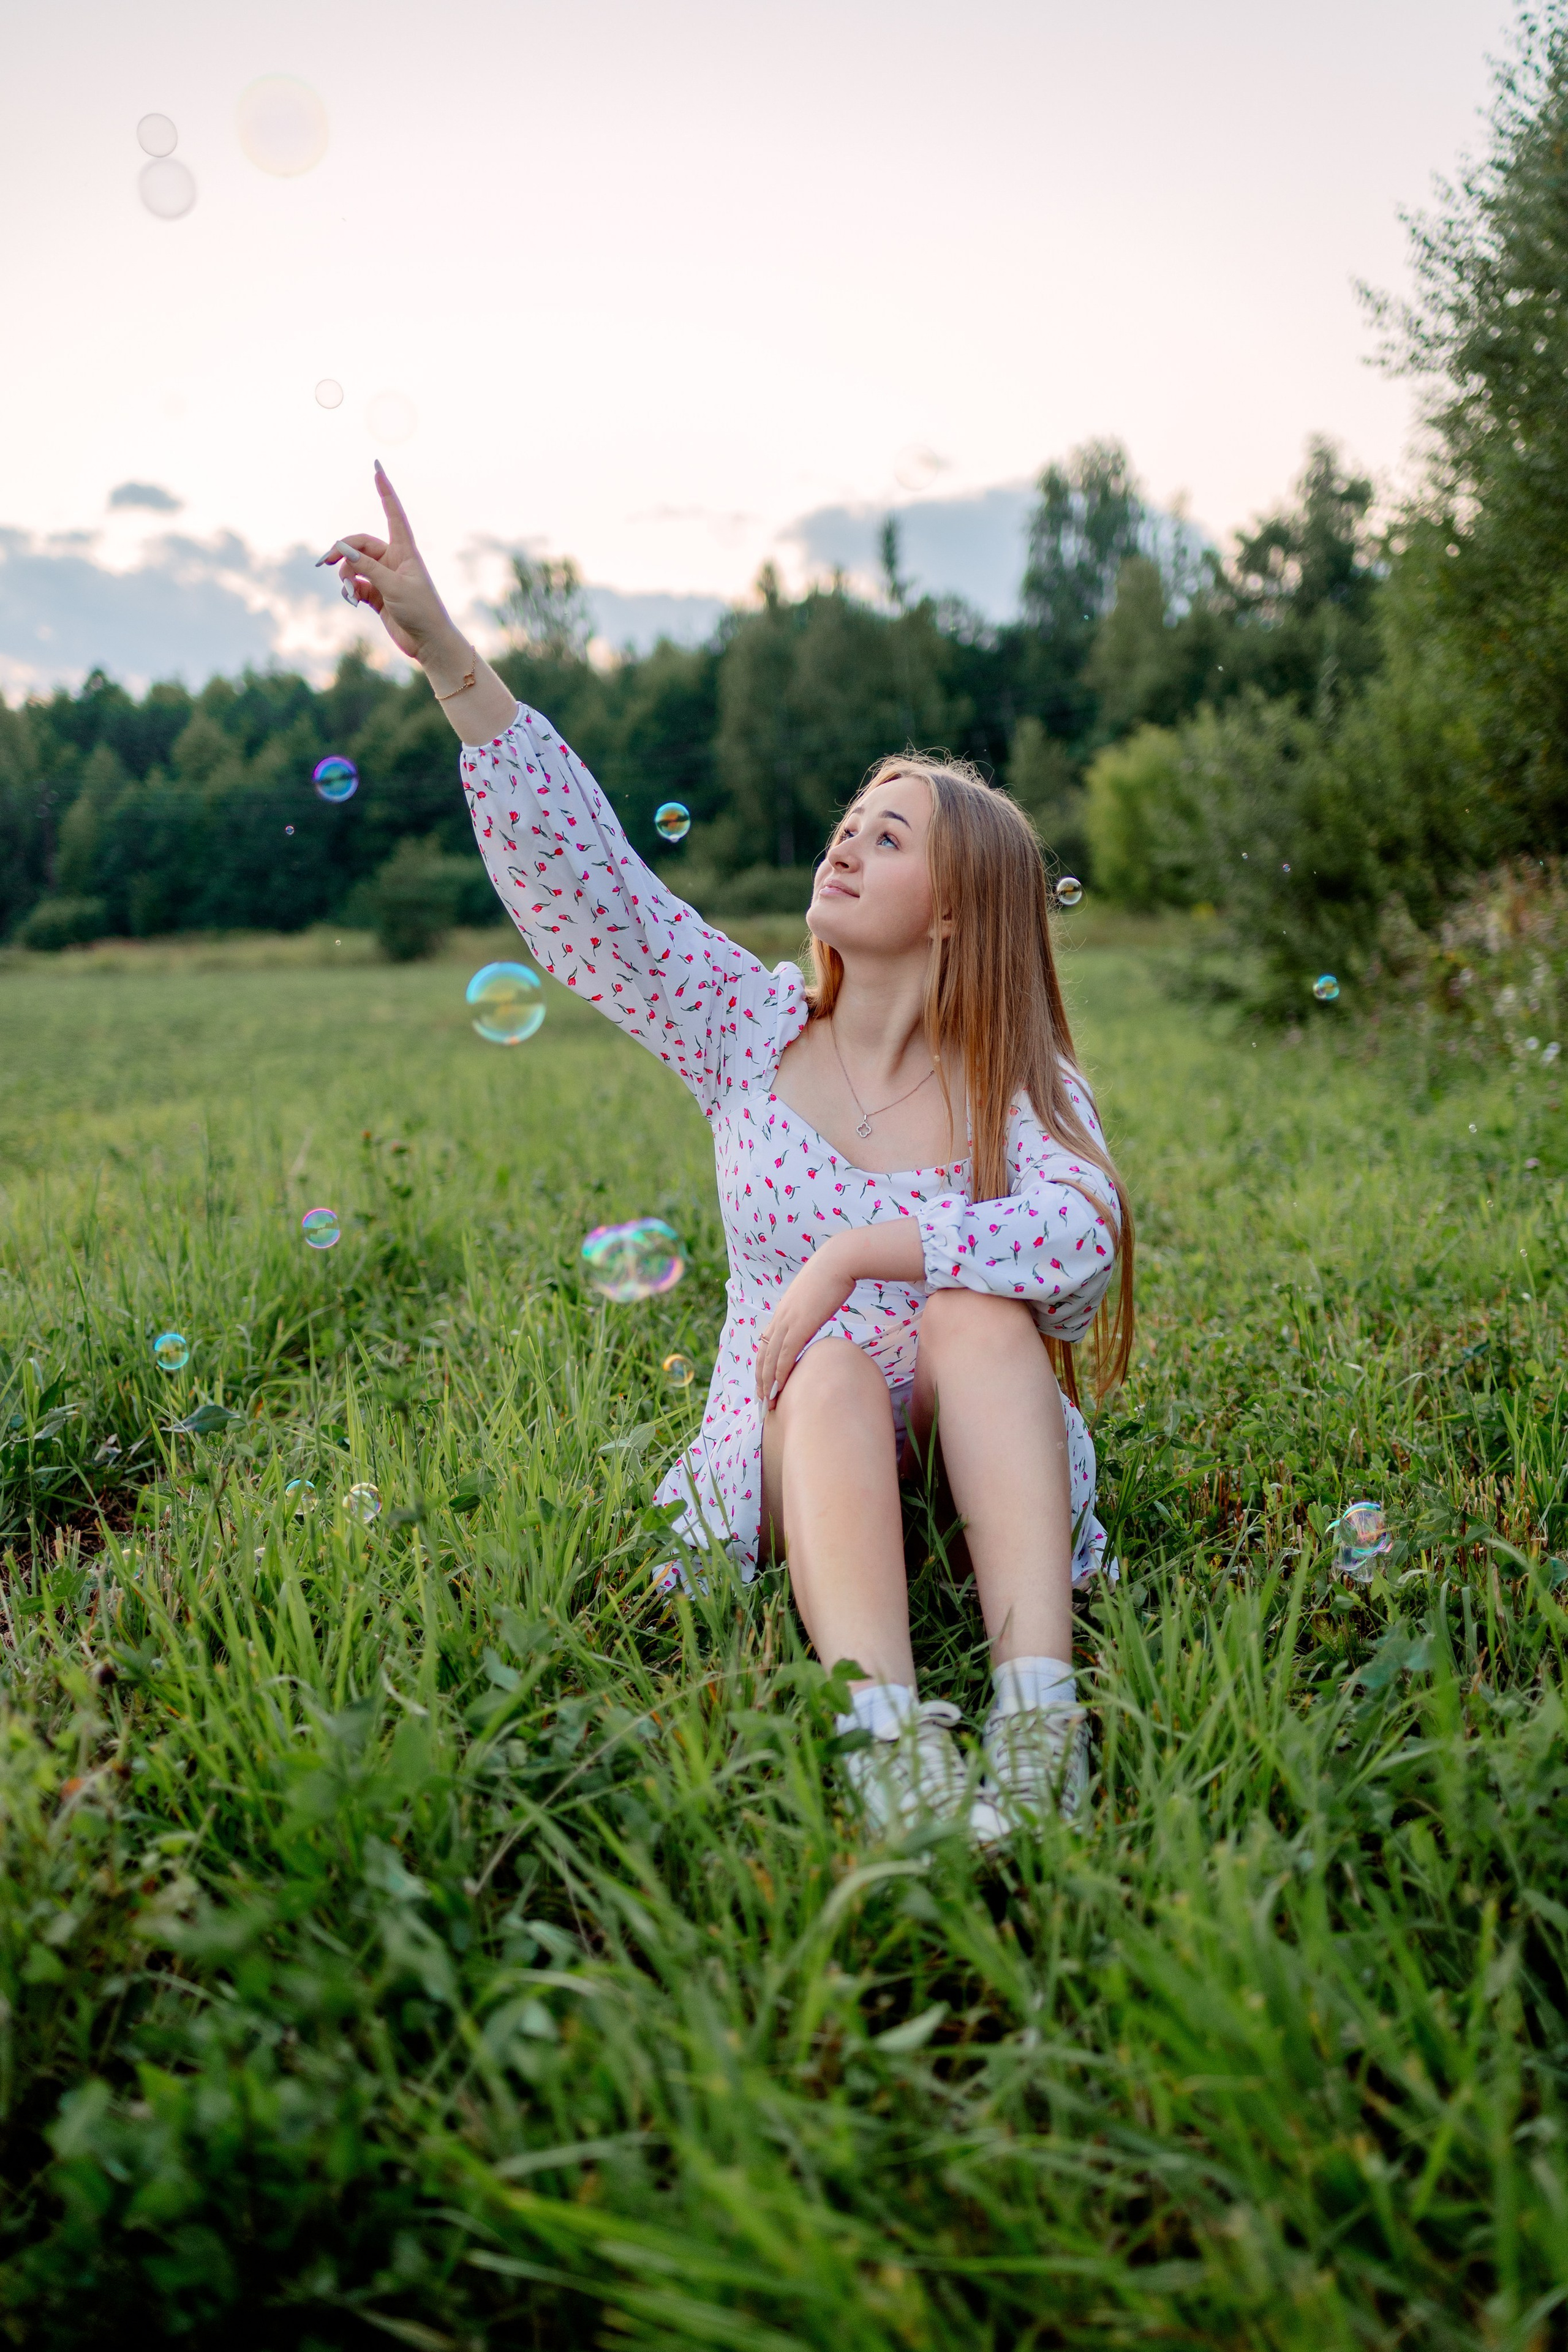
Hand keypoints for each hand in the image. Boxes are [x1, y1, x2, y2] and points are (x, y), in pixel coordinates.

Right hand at [317, 463, 461, 674]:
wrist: (428, 643)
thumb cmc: (420, 611)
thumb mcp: (392, 586)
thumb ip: (366, 567)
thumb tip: (341, 548)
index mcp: (405, 551)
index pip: (393, 513)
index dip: (385, 491)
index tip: (377, 468)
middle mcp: (394, 560)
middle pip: (359, 544)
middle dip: (341, 551)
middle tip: (323, 562)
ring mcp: (384, 577)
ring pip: (353, 565)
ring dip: (345, 576)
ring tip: (349, 593)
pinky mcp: (376, 594)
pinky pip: (354, 584)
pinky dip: (349, 590)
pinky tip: (352, 601)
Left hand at [754, 1235, 858, 1408]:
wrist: (840, 1261)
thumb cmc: (834, 1275)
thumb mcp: (816, 1295)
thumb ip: (810, 1309)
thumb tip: (816, 1315)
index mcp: (783, 1311)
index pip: (766, 1344)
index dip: (763, 1366)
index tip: (764, 1384)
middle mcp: (780, 1317)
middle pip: (763, 1355)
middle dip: (760, 1381)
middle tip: (761, 1402)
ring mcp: (788, 1321)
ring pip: (770, 1358)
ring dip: (767, 1383)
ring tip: (767, 1403)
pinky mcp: (800, 1325)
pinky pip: (785, 1354)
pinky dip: (780, 1373)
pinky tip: (780, 1388)